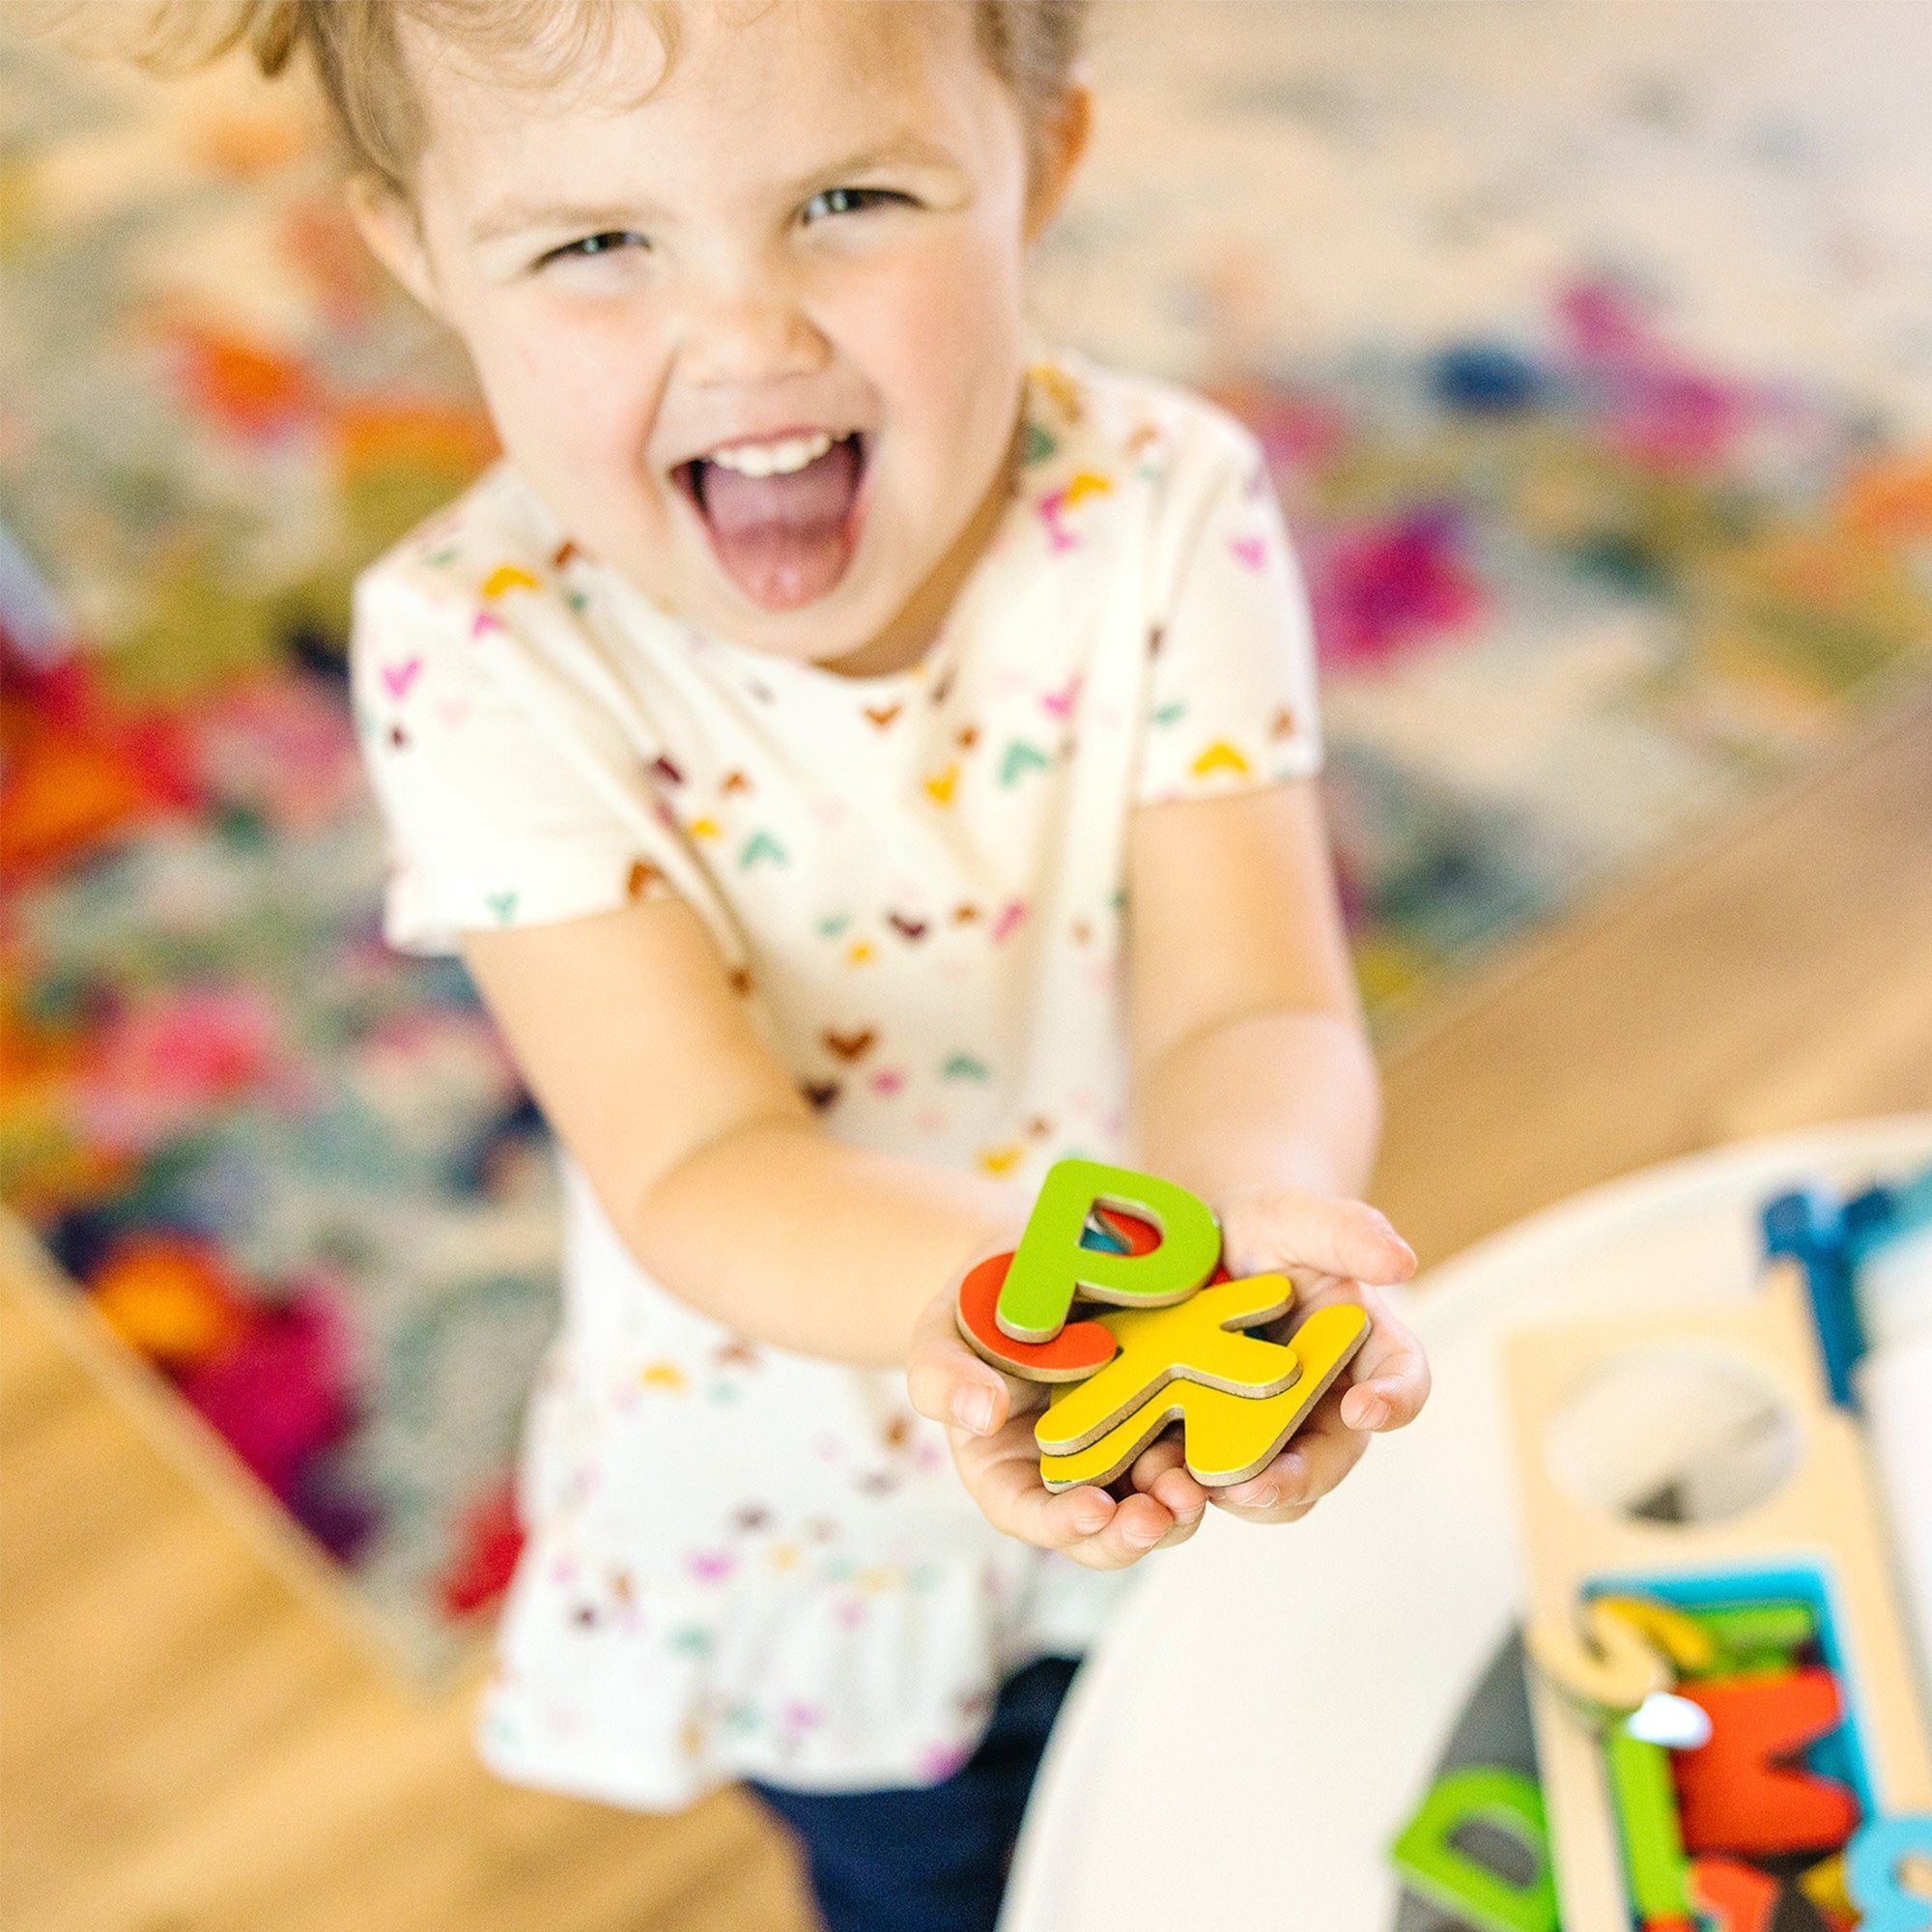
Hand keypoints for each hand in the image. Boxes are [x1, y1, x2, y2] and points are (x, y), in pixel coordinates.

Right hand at [905, 1268, 1206, 1570]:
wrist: (1032, 1264)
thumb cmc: (972, 1309)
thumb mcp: (939, 1335)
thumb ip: (944, 1378)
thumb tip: (982, 1414)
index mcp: (1007, 1474)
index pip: (1031, 1518)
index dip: (1063, 1524)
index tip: (1096, 1510)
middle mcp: (1070, 1478)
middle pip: (1104, 1530)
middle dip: (1136, 1531)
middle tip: (1166, 1511)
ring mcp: (1124, 1450)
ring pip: (1157, 1500)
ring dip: (1181, 1502)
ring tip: (1200, 1481)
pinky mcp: (1166, 1417)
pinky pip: (1193, 1445)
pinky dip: (1210, 1450)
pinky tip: (1225, 1435)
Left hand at [1187, 1188, 1426, 1523]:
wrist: (1200, 1248)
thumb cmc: (1262, 1228)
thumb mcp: (1297, 1217)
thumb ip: (1346, 1232)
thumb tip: (1403, 1261)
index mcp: (1364, 1346)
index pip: (1403, 1379)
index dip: (1395, 1400)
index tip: (1366, 1408)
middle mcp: (1326, 1402)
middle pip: (1327, 1459)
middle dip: (1293, 1480)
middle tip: (1252, 1488)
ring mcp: (1269, 1429)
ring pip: (1270, 1489)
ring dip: (1234, 1497)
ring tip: (1186, 1488)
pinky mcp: (1214, 1441)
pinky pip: (1206, 1481)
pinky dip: (1181, 1486)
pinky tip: (1145, 1477)